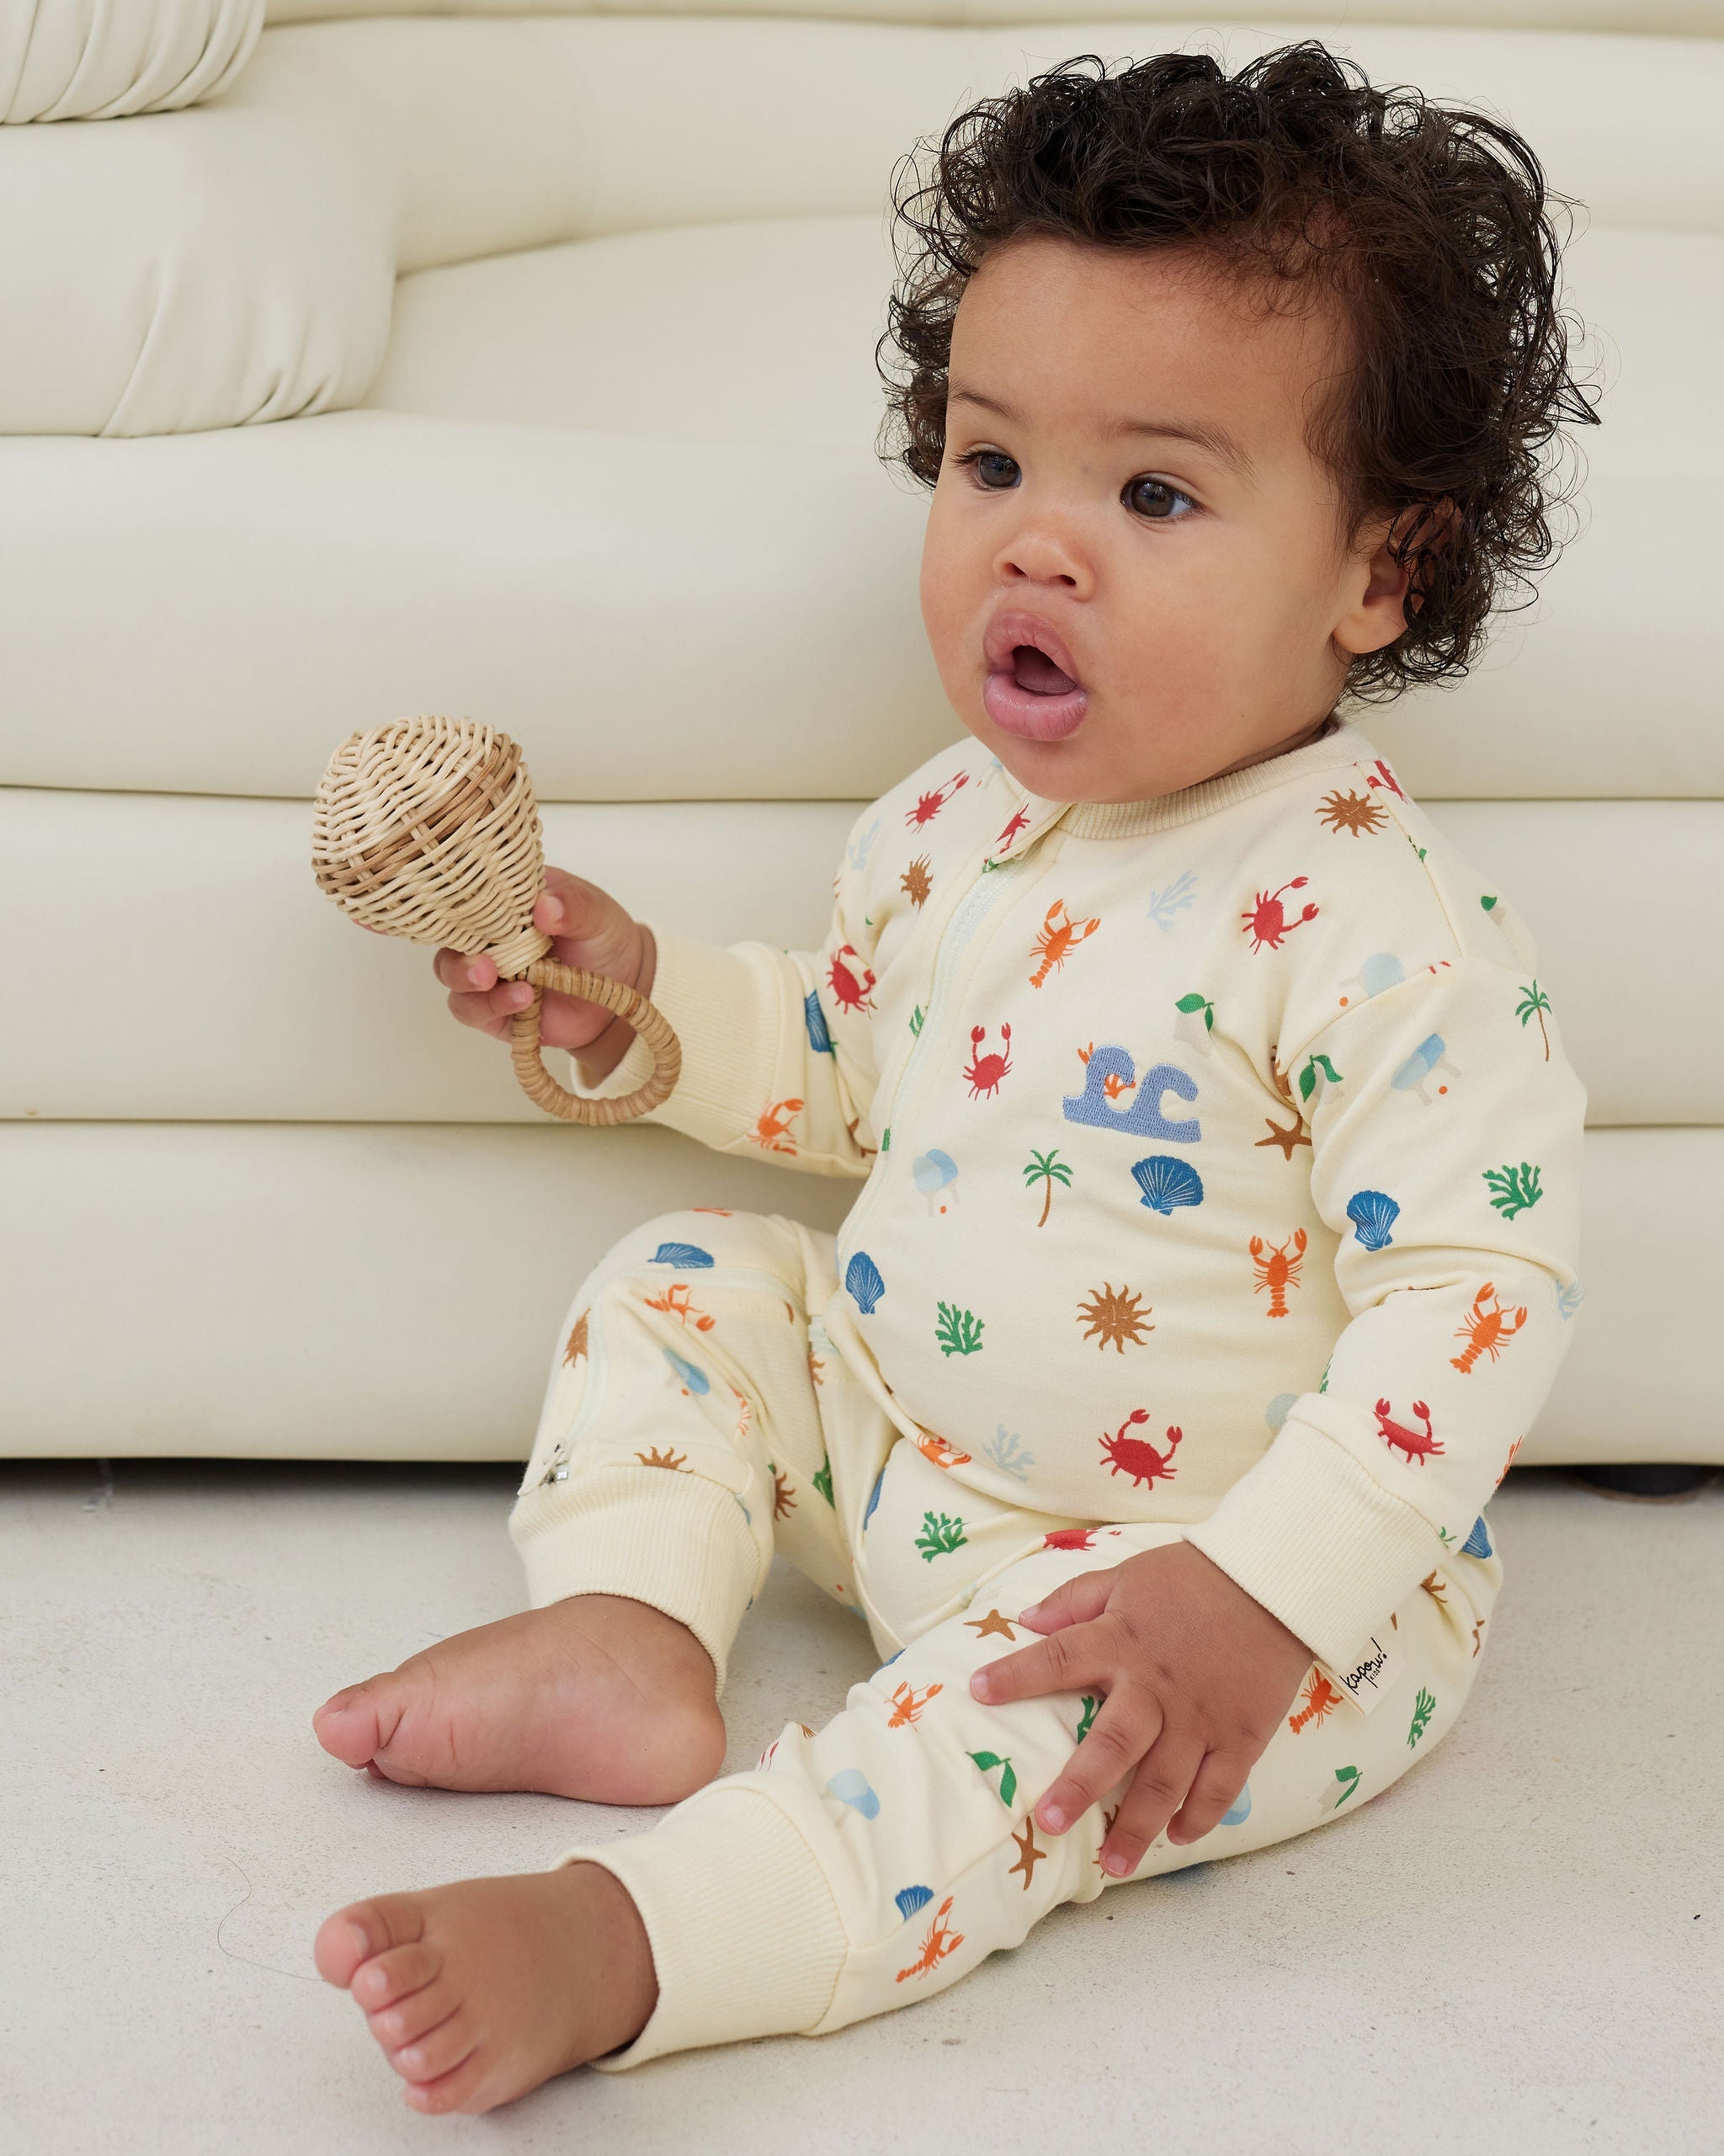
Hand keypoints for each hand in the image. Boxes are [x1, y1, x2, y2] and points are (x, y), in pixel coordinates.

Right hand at [431, 867, 655, 1074]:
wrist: (623, 988)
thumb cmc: (603, 938)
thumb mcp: (596, 914)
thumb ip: (574, 906)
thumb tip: (545, 906)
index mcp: (506, 898)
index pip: (468, 890)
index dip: (462, 899)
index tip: (471, 909)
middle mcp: (488, 932)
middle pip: (449, 935)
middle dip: (458, 949)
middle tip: (483, 965)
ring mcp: (487, 970)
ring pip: (451, 974)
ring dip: (467, 980)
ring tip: (498, 983)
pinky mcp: (491, 1007)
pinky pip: (472, 1009)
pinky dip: (491, 1006)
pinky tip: (521, 1001)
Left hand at [969, 1541, 1311, 1875]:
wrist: (1271, 1583)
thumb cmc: (1191, 1578)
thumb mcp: (1125, 1576)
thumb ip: (1075, 1600)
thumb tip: (1025, 1619)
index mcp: (1120, 1641)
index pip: (1057, 1659)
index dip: (1016, 1675)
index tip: (978, 1691)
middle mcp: (1155, 1687)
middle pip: (1112, 1745)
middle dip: (1078, 1787)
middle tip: (1047, 1822)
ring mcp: (1200, 1717)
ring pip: (1165, 1783)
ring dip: (1137, 1826)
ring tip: (1114, 1864)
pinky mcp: (1241, 1735)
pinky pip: (1219, 1787)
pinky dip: (1199, 1817)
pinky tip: (1177, 1837)